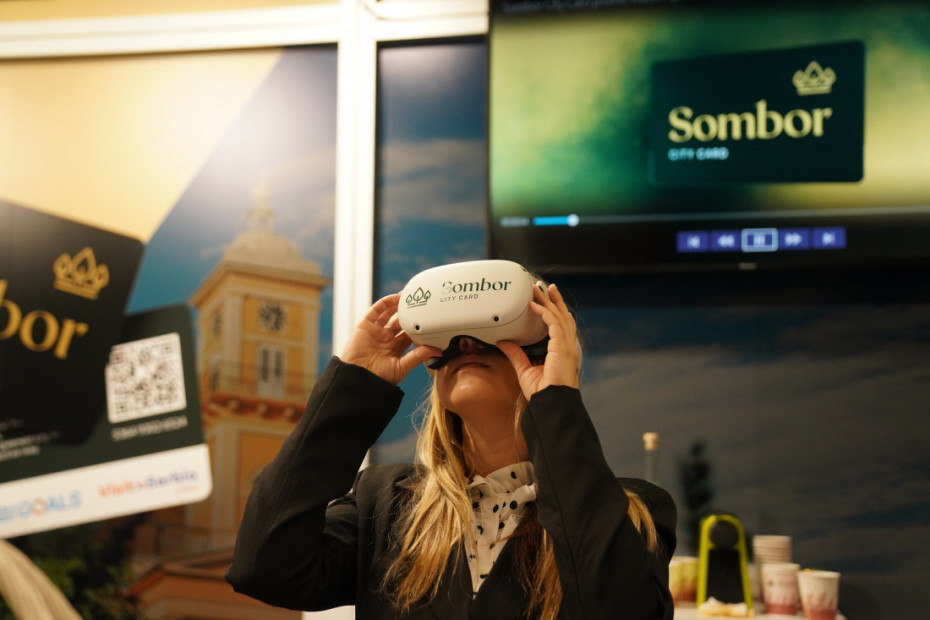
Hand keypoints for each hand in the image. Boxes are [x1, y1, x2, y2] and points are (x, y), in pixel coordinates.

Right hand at [340, 293, 440, 384]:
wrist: (358, 378)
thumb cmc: (379, 378)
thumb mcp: (402, 367)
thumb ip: (418, 356)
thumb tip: (438, 352)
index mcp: (395, 348)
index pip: (409, 332)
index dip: (418, 324)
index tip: (430, 316)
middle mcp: (385, 338)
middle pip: (400, 320)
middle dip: (409, 312)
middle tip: (422, 302)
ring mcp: (375, 331)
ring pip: (388, 313)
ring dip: (398, 304)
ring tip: (410, 295)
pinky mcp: (365, 325)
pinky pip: (376, 310)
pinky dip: (386, 302)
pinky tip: (397, 297)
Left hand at [497, 283, 579, 398]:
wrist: (551, 403)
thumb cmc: (543, 393)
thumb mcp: (525, 369)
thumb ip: (515, 355)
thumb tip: (503, 342)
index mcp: (562, 352)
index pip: (561, 327)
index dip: (555, 312)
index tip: (545, 302)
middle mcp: (567, 347)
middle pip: (563, 317)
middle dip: (554, 301)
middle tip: (546, 287)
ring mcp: (567, 346)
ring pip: (559, 316)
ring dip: (549, 301)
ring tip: (540, 289)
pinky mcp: (562, 347)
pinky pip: (553, 323)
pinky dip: (544, 312)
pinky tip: (533, 305)